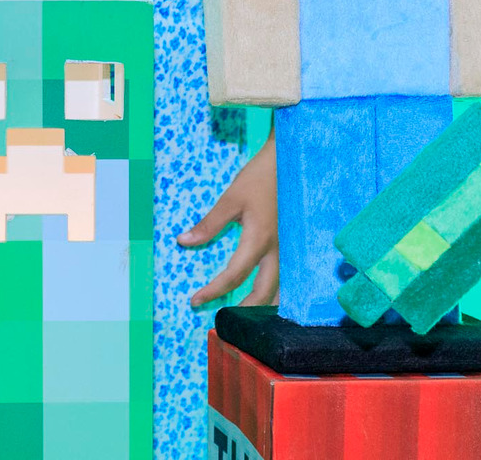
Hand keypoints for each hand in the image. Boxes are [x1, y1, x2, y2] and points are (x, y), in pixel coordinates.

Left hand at [181, 133, 278, 306]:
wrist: (292, 161)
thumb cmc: (260, 178)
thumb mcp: (230, 199)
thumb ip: (209, 224)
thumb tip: (184, 242)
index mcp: (260, 240)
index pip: (234, 276)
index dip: (213, 291)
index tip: (195, 301)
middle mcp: (280, 251)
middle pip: (265, 293)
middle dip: (245, 310)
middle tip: (223, 318)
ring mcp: (292, 250)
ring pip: (283, 289)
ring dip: (264, 304)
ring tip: (246, 314)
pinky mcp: (296, 246)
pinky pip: (290, 277)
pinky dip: (278, 291)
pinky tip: (268, 295)